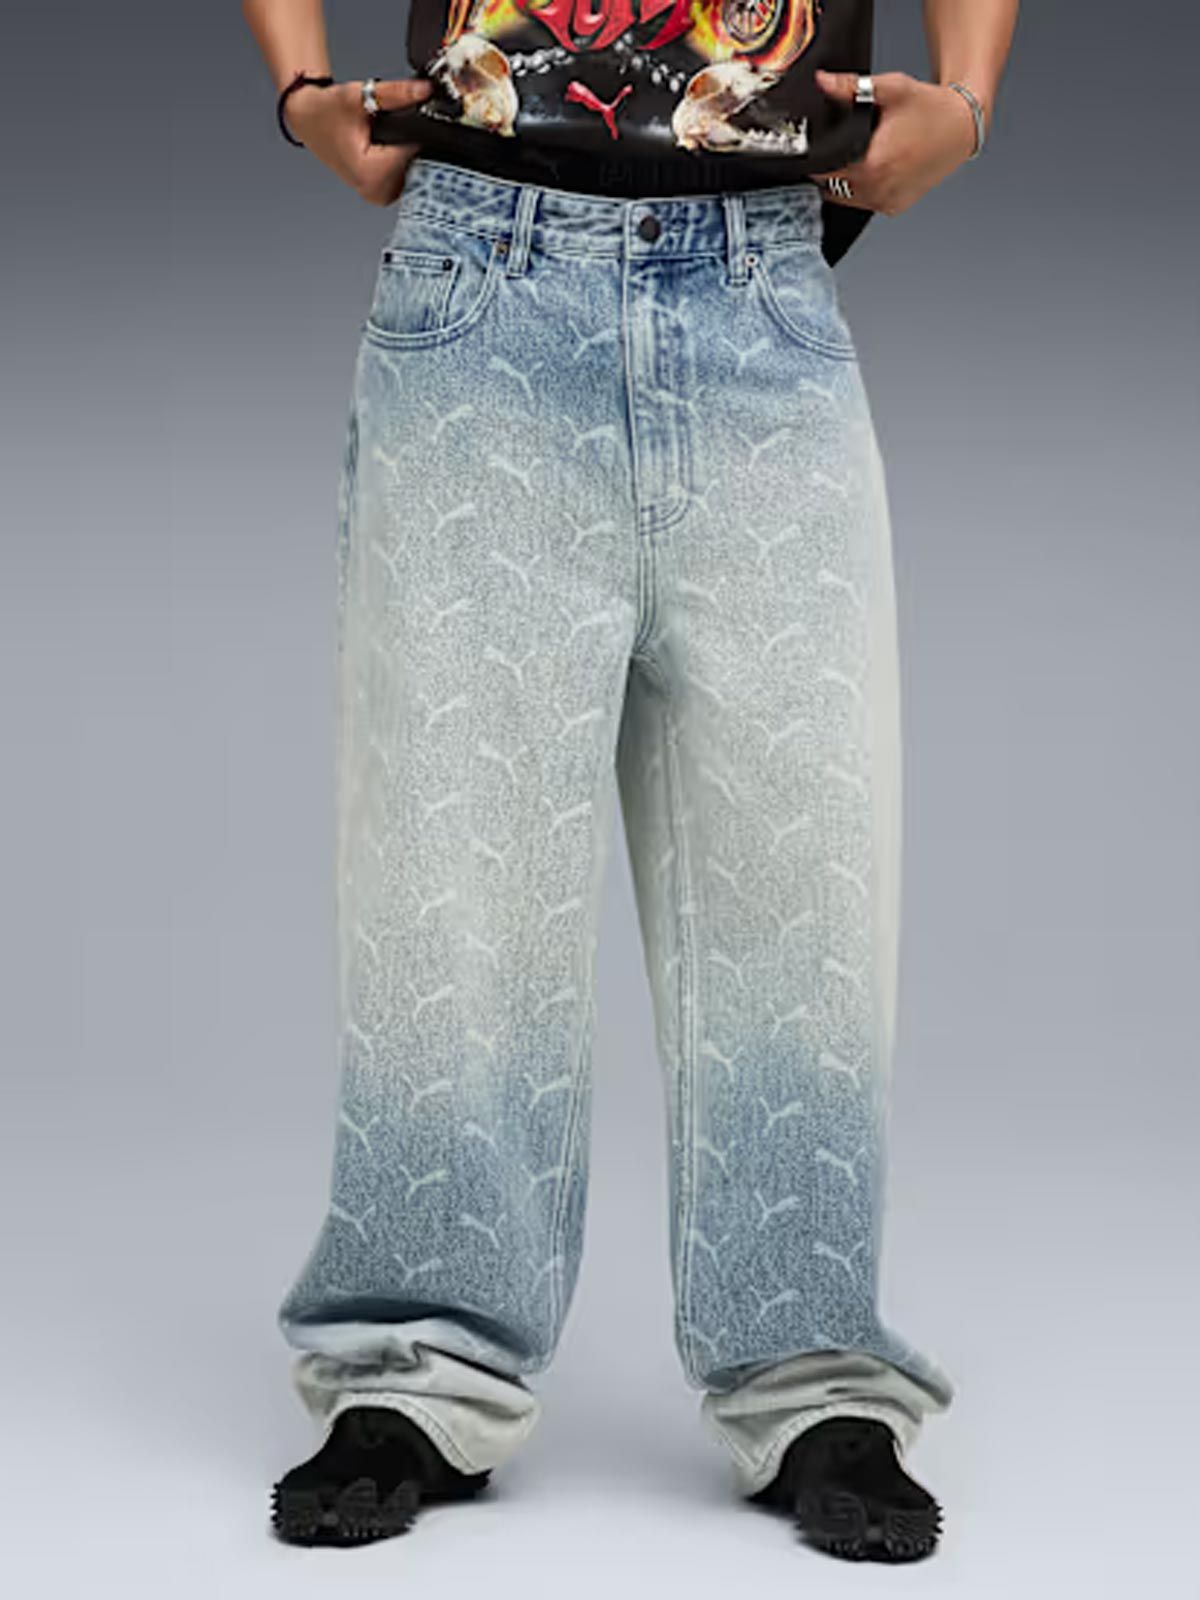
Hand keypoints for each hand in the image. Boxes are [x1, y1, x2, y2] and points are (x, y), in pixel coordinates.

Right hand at [285, 77, 436, 205]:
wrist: (308, 120)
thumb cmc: (326, 111)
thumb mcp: (360, 97)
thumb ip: (396, 93)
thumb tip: (424, 90)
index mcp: (371, 174)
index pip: (415, 151)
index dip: (414, 129)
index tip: (403, 118)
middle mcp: (376, 191)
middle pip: (416, 162)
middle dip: (409, 141)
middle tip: (386, 126)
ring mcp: (380, 196)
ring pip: (413, 170)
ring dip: (406, 151)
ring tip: (384, 136)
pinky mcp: (382, 195)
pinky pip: (405, 176)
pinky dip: (401, 161)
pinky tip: (387, 148)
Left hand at [809, 70, 981, 213]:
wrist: (962, 127)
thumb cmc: (931, 109)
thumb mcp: (891, 89)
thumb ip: (851, 86)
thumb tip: (822, 81)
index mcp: (872, 166)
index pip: (823, 171)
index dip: (817, 156)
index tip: (819, 144)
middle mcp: (878, 190)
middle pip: (830, 186)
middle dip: (832, 166)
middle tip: (845, 144)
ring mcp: (886, 202)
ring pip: (845, 197)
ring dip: (845, 180)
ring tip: (861, 155)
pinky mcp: (893, 207)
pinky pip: (865, 202)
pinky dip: (863, 189)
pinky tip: (874, 168)